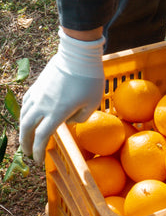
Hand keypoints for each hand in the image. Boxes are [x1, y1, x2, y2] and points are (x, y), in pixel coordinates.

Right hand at [19, 28, 105, 162]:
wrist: (78, 55)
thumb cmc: (90, 81)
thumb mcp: (92, 104)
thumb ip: (80, 118)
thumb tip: (69, 121)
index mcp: (57, 112)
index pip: (43, 136)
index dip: (38, 150)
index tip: (38, 160)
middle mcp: (43, 104)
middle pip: (28, 128)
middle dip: (27, 143)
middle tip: (29, 153)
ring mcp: (38, 93)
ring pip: (24, 115)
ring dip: (23, 129)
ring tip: (26, 138)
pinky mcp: (37, 84)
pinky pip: (26, 102)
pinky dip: (25, 113)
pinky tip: (28, 117)